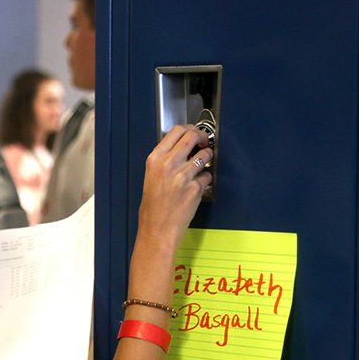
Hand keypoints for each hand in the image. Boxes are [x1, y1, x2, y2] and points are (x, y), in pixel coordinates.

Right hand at [138, 124, 213, 249]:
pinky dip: (206, 180)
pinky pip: (207, 176)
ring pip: (204, 155)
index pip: (176, 131)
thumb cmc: (153, 208)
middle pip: (192, 136)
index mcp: (155, 160)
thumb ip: (164, 160)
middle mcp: (168, 164)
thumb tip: (181, 148)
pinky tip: (198, 187)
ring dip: (207, 158)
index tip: (195, 134)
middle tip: (205, 143)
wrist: (157, 230)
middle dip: (203, 137)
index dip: (190, 129)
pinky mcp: (195, 188)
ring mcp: (182, 176)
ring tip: (202, 166)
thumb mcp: (151, 177)